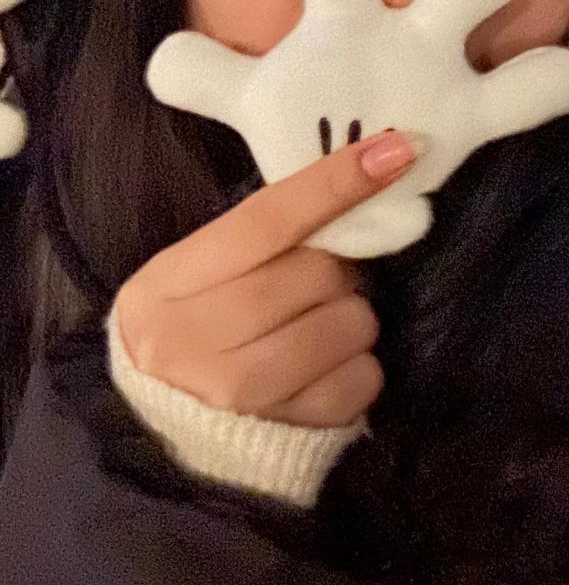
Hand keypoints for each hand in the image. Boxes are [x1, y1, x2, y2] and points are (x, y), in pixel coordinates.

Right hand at [114, 132, 414, 427]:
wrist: (158, 432)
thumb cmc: (185, 333)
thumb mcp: (189, 278)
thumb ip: (252, 242)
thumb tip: (348, 198)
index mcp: (168, 283)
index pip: (265, 219)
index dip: (333, 183)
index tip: (394, 151)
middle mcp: (196, 337)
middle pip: (315, 273)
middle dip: (338, 271)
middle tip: (323, 282)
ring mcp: (239, 392)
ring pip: (347, 325)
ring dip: (351, 319)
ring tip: (319, 329)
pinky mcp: (283, 432)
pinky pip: (360, 382)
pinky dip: (358, 370)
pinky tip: (326, 371)